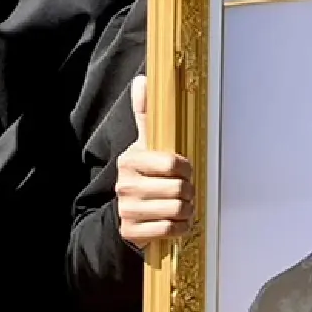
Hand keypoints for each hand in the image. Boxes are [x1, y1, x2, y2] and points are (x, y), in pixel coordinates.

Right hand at [116, 75, 193, 246]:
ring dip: (187, 212)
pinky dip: (180, 227)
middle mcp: (126, 185)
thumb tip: (142, 80)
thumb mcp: (142, 147)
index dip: (187, 170)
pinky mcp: (132, 231)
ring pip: (178, 210)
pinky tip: (175, 221)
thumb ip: (145, 115)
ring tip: (181, 208)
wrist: (122, 216)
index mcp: (130, 160)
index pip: (173, 164)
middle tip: (186, 193)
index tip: (185, 172)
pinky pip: (170, 230)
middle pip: (179, 190)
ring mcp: (128, 210)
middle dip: (190, 193)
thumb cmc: (141, 177)